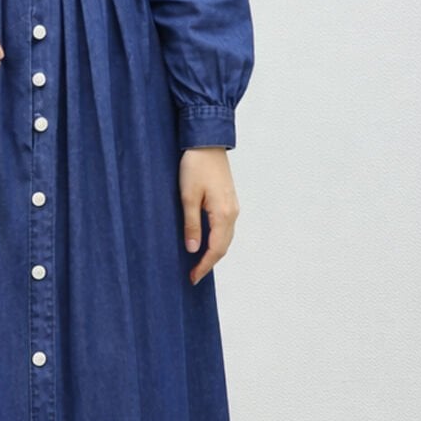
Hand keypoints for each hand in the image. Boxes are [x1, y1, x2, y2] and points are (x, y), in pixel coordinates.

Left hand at [179, 146, 238, 284]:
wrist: (207, 142)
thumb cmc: (195, 166)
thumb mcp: (188, 196)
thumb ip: (191, 224)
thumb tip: (193, 249)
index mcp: (223, 214)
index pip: (215, 249)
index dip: (204, 266)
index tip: (192, 278)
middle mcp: (233, 213)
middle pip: (223, 247)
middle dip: (209, 262)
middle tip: (193, 275)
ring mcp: (233, 207)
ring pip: (225, 238)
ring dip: (213, 252)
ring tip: (198, 263)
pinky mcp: (229, 201)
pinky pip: (225, 228)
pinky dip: (216, 240)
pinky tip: (205, 241)